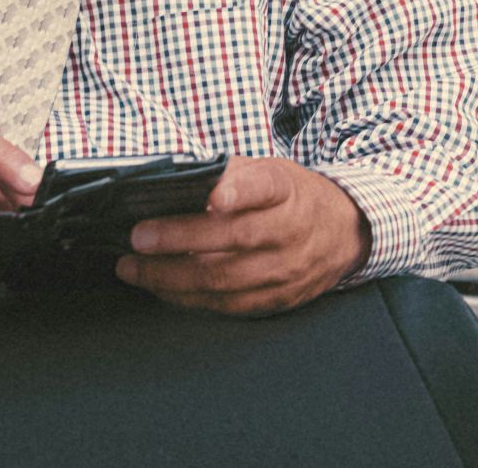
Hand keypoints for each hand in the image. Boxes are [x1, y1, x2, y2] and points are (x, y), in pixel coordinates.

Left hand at [115, 157, 372, 316]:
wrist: (344, 232)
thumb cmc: (293, 197)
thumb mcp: (270, 171)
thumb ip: (230, 174)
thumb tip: (174, 180)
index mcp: (286, 190)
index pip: (263, 187)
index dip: (237, 191)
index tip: (212, 195)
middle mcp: (290, 231)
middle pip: (234, 238)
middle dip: (179, 239)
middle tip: (137, 238)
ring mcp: (287, 270)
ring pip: (225, 280)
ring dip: (171, 277)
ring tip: (133, 269)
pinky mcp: (279, 299)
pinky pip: (228, 305)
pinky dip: (189, 298)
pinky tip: (161, 288)